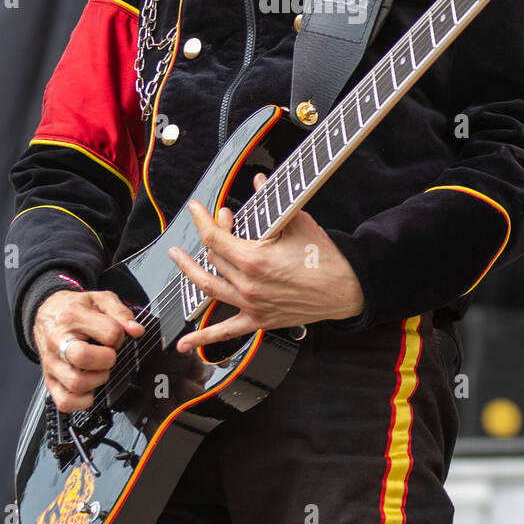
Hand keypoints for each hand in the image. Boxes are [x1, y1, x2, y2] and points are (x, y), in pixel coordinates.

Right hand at [34, 289, 144, 412]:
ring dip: (97, 380)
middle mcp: (58, 341)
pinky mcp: (49, 381)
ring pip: (76, 383)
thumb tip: (136, 330)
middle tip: (108, 356)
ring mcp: (52, 363)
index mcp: (72, 317)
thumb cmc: (73, 308)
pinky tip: (89, 387)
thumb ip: (120, 312)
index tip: (117, 337)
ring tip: (99, 370)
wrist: (47, 314)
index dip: (120, 336)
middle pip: (84, 358)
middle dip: (107, 360)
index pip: (108, 333)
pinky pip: (65, 402)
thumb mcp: (99, 300)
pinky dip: (83, 401)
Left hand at [170, 173, 363, 352]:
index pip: (215, 237)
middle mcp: (248, 284)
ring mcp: (251, 304)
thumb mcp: (298, 222)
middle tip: (217, 222)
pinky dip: (203, 338)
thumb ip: (271, 202)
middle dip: (211, 235)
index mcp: (254, 259)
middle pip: (213, 258)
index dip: (202, 220)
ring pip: (208, 288)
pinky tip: (185, 343)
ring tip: (179, 259)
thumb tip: (258, 180)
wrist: (345, 289)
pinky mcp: (259, 320)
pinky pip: (226, 331)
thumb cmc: (325, 258)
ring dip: (189, 273)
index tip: (196, 210)